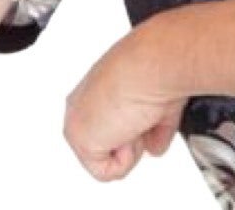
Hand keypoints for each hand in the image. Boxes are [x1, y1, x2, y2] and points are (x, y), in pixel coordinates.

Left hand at [63, 35, 187, 181]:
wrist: (152, 63)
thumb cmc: (154, 67)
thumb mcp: (155, 101)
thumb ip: (149, 128)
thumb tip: (155, 147)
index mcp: (95, 89)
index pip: (110, 122)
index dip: (135, 125)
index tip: (146, 111)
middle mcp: (81, 103)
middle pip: (107, 140)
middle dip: (132, 137)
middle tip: (143, 114)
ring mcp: (78, 122)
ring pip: (108, 157)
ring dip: (133, 146)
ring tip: (139, 116)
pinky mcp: (82, 140)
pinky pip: (108, 171)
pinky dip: (128, 158)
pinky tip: (131, 127)